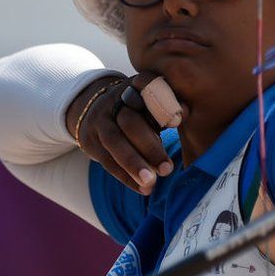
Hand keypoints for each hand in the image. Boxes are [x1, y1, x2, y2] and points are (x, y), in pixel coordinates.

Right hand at [65, 72, 179, 194]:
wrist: (96, 107)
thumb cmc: (140, 107)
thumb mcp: (154, 100)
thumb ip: (170, 105)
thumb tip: (186, 112)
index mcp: (135, 86)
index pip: (147, 94)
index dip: (162, 108)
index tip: (178, 124)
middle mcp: (113, 100)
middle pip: (129, 123)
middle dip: (149, 147)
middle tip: (168, 169)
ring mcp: (98, 120)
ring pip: (114, 143)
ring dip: (133, 165)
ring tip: (151, 184)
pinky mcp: (88, 139)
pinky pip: (106, 161)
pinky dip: (125, 177)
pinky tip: (142, 189)